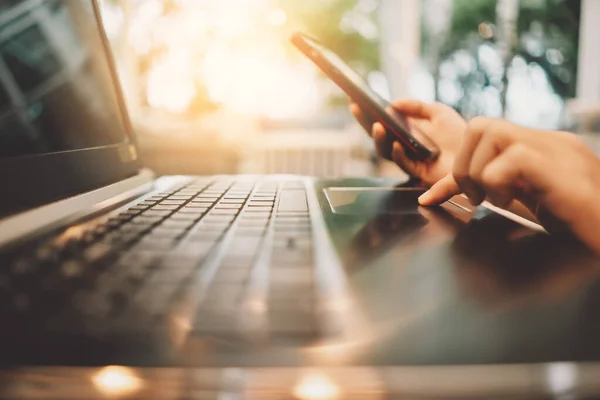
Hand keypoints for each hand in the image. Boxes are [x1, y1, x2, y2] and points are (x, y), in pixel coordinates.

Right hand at [350, 100, 465, 185]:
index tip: (356, 100)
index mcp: (406, 131)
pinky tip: (398, 143)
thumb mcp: (438, 112)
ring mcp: (409, 159)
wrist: (476, 152)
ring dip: (379, 139)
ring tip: (378, 126)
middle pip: (378, 135)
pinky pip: (403, 163)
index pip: (381, 121)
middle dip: (365, 122)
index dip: (368, 112)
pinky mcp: (417, 172)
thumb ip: (416, 106)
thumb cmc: (459, 133)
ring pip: (385, 151)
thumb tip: (393, 104)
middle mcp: (403, 145)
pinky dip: (398, 153)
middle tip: (357, 109)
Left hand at [419, 117, 599, 251]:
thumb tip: (439, 193)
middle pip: (481, 125)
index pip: (485, 135)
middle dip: (463, 164)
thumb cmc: (575, 221)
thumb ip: (493, 187)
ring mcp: (555, 148)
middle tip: (476, 196)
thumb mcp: (526, 200)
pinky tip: (510, 200)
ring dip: (478, 172)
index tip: (435, 196)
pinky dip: (497, 181)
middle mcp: (547, 140)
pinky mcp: (559, 165)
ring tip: (495, 199)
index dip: (456, 163)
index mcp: (539, 146)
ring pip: (490, 132)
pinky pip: (511, 158)